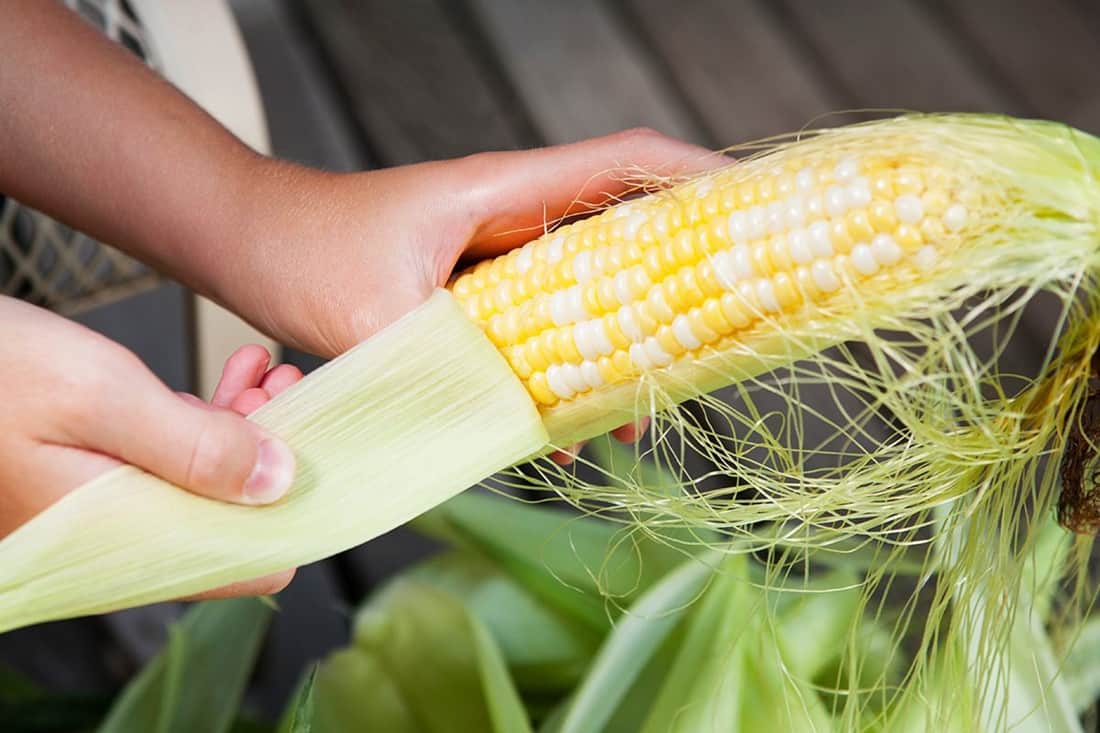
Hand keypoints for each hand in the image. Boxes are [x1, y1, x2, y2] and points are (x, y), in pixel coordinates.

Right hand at [0, 297, 296, 594]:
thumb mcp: (99, 397)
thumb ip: (193, 446)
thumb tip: (278, 482)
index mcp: (120, 542)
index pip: (241, 567)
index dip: (294, 512)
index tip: (324, 452)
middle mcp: (117, 540)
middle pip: (232, 520)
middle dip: (276, 455)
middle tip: (293, 390)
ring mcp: (106, 512)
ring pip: (206, 487)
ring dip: (246, 432)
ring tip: (267, 376)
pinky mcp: (96, 482)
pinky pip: (172, 466)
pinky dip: (206, 424)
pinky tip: (228, 383)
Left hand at [220, 130, 718, 460]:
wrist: (251, 242)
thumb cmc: (303, 251)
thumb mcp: (373, 317)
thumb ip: (445, 369)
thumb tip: (516, 432)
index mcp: (503, 192)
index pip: (622, 164)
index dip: (697, 176)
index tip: (759, 205)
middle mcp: (513, 215)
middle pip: (624, 231)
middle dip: (678, 282)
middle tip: (718, 341)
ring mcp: (499, 252)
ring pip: (587, 288)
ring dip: (619, 345)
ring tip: (635, 417)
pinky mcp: (479, 289)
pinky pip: (543, 324)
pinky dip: (564, 370)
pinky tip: (566, 427)